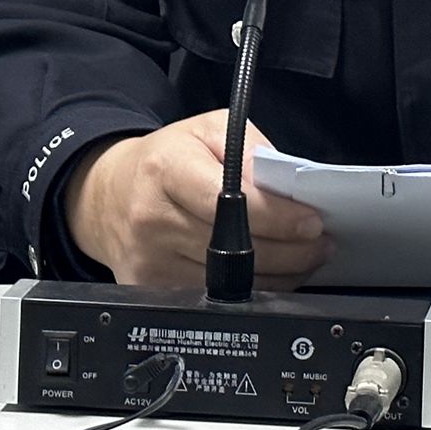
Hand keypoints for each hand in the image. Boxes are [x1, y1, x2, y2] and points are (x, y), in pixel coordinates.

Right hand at [63, 109, 331, 287]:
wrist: (110, 195)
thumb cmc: (167, 159)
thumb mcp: (207, 130)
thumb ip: (249, 147)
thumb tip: (283, 185)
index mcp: (166, 169)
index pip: (228, 202)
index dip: (276, 217)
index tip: (310, 222)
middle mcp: (152, 217)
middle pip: (233, 247)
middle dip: (289, 250)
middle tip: (320, 244)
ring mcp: (148, 259)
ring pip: (228, 282)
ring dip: (278, 274)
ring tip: (305, 258)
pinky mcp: (148, 288)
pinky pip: (211, 299)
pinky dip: (250, 292)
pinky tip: (272, 276)